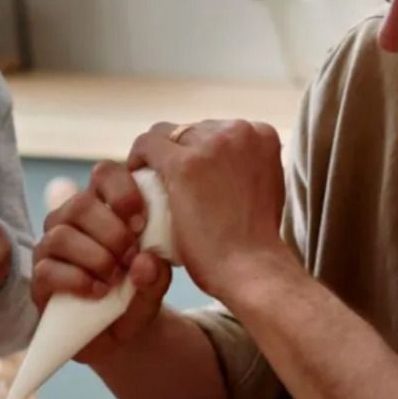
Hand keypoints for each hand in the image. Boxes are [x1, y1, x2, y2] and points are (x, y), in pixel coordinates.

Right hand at [32, 161, 171, 363]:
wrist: (117, 334)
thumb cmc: (136, 296)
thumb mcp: (157, 285)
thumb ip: (158, 273)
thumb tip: (144, 262)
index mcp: (104, 206)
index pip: (104, 174)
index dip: (122, 190)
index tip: (141, 222)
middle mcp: (71, 220)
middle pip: (80, 204)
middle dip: (111, 233)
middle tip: (132, 257)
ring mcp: (50, 247)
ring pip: (61, 236)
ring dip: (95, 258)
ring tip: (116, 279)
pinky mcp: (39, 278)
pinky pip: (48, 270)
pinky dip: (78, 281)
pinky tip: (99, 293)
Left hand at [128, 119, 286, 301]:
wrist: (252, 268)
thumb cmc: (255, 243)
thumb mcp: (263, 189)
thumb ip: (246, 169)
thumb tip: (222, 166)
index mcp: (262, 134)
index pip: (216, 130)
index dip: (197, 151)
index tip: (189, 175)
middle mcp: (240, 130)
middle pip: (192, 129)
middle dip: (178, 152)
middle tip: (165, 181)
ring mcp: (212, 144)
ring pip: (168, 133)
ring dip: (157, 155)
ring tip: (149, 181)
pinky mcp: (184, 164)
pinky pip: (148, 145)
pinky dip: (138, 158)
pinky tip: (133, 176)